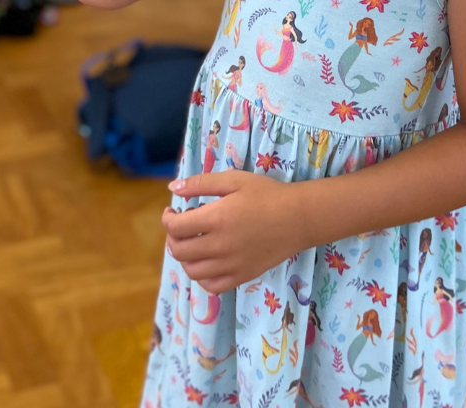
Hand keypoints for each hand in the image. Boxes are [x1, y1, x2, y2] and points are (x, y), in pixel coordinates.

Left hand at [162, 170, 305, 293]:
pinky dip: (201, 276)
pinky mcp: (242, 277)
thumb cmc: (267, 194)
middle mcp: (220, 245)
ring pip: (192, 271)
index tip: (172, 211)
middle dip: (172, 237)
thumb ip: (201, 183)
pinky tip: (206, 261)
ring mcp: (231, 265)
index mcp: (217, 218)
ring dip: (184, 257)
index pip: (176, 227)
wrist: (298, 217)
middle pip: (179, 251)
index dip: (167, 219)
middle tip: (181, 226)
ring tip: (192, 242)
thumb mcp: (234, 179)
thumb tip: (172, 189)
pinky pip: (211, 286)